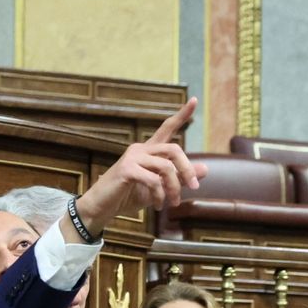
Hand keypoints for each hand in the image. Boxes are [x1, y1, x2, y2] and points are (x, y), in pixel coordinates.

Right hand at [73, 98, 204, 233]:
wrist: (101, 208)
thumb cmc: (127, 196)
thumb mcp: (159, 188)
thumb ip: (180, 178)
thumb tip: (207, 169)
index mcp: (148, 151)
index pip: (167, 128)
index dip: (182, 115)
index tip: (195, 100)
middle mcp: (140, 149)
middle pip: (174, 150)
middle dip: (187, 169)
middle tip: (194, 187)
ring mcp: (132, 158)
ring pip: (166, 167)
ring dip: (174, 187)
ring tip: (172, 203)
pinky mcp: (126, 169)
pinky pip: (153, 180)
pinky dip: (159, 195)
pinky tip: (157, 205)